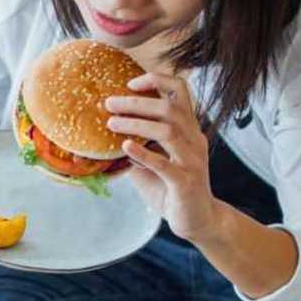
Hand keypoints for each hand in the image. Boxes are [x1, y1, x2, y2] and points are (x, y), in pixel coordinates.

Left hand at [105, 72, 222, 241]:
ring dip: (136, 124)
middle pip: (170, 108)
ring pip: (168, 131)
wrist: (197, 220)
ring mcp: (192, 161)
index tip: (130, 83)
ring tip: (111, 123)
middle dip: (137, 102)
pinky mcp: (185, 182)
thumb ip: (134, 147)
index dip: (157, 80)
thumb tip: (102, 136)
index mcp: (188, 130)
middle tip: (109, 103)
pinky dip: (143, 154)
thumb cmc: (171, 189)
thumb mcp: (150, 164)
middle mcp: (194, 140)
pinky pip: (165, 164)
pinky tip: (125, 147)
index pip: (180, 91)